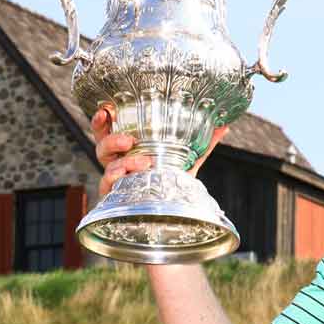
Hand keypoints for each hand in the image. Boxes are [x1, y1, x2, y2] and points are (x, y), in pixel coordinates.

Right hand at [90, 104, 229, 197]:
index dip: (102, 119)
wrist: (173, 214)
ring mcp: (114, 180)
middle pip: (100, 144)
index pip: (108, 130)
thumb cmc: (172, 184)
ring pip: (105, 164)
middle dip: (108, 137)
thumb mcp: (187, 162)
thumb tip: (223, 126)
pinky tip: (134, 175)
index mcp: (128, 149)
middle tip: (129, 139)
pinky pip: (108, 184)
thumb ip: (202, 145)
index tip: (105, 109)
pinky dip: (120, 176)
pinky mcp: (113, 196)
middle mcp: (117, 161)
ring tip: (144, 161)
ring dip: (123, 160)